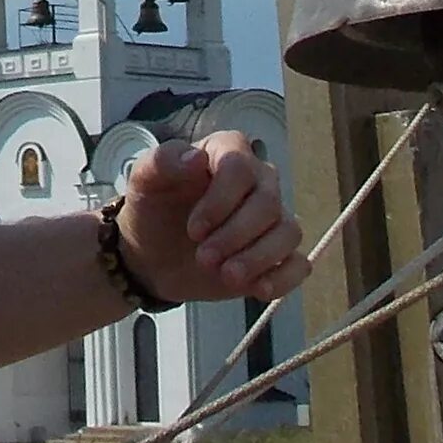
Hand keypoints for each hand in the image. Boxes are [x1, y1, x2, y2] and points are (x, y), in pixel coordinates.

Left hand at [116, 135, 304, 307]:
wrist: (153, 254)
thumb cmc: (154, 209)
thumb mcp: (144, 180)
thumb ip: (162, 162)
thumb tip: (196, 158)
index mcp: (229, 153)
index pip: (241, 167)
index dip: (220, 201)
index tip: (194, 230)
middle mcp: (260, 181)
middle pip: (268, 203)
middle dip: (235, 235)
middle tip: (203, 258)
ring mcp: (272, 220)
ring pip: (288, 233)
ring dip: (258, 258)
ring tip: (226, 276)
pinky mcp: (276, 256)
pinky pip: (298, 264)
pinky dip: (283, 278)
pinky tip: (257, 289)